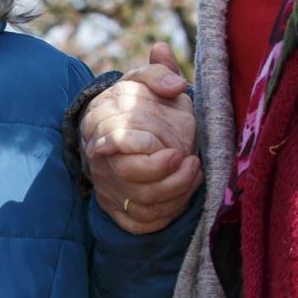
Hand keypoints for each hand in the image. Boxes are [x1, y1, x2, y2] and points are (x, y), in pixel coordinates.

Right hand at [84, 42, 200, 234]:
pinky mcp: (120, 211)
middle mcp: (103, 163)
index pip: (116, 145)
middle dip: (166, 177)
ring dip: (175, 193)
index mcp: (104, 129)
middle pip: (130, 179)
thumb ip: (157, 74)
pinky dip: (167, 214)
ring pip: (141, 205)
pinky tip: (184, 195)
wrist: (107, 135)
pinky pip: (142, 223)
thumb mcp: (140, 82)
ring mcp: (111, 189)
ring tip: (194, 172)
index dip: (145, 153)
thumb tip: (176, 84)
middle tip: (189, 162)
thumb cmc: (132, 107)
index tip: (175, 151)